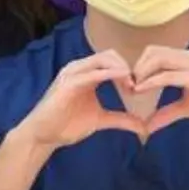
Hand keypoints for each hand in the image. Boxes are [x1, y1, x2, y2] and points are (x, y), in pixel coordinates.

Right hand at [18, 51, 150, 149]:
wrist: (44, 135)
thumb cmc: (67, 124)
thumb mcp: (101, 119)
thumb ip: (121, 119)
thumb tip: (144, 126)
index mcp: (87, 73)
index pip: (111, 60)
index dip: (128, 69)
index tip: (139, 87)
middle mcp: (79, 69)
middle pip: (109, 54)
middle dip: (127, 66)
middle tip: (136, 86)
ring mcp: (73, 74)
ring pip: (102, 59)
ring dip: (120, 68)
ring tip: (132, 85)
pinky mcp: (68, 83)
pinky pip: (92, 73)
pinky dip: (109, 74)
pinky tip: (121, 81)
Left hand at [132, 46, 188, 131]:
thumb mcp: (188, 107)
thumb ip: (167, 113)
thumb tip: (148, 126)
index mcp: (186, 59)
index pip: (155, 53)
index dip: (139, 66)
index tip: (129, 83)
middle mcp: (187, 56)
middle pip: (151, 51)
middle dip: (136, 66)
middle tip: (127, 85)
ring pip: (156, 58)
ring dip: (140, 71)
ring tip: (132, 88)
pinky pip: (166, 75)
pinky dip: (150, 81)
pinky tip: (140, 90)